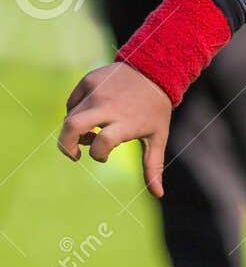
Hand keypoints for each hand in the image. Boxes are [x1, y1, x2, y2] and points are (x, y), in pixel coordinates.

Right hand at [57, 63, 171, 196]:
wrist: (154, 72)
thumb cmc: (156, 111)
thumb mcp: (158, 138)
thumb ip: (153, 166)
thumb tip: (158, 194)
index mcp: (126, 123)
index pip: (102, 143)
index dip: (98, 154)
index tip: (103, 156)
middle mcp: (108, 106)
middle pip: (72, 126)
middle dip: (65, 145)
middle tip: (73, 155)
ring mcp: (96, 91)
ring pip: (70, 115)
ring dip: (74, 131)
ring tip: (90, 134)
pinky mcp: (88, 81)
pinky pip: (72, 102)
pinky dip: (75, 113)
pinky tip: (90, 117)